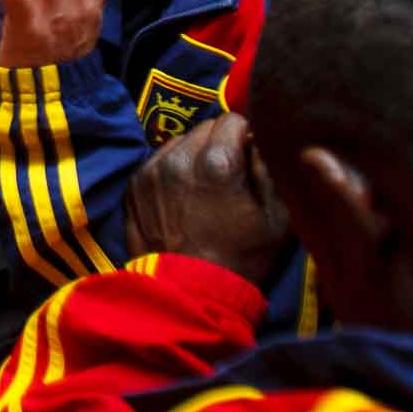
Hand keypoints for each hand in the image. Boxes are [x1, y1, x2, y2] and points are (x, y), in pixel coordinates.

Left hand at [125, 113, 291, 284]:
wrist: (190, 292)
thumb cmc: (241, 257)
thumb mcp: (277, 216)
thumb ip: (270, 168)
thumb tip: (261, 138)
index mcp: (217, 162)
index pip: (233, 119)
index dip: (246, 135)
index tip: (249, 155)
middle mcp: (179, 158)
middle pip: (205, 128)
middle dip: (219, 143)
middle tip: (228, 173)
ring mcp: (152, 170)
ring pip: (180, 141)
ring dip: (194, 154)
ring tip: (203, 185)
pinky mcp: (135, 184)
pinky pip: (159, 160)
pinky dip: (172, 169)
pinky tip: (182, 195)